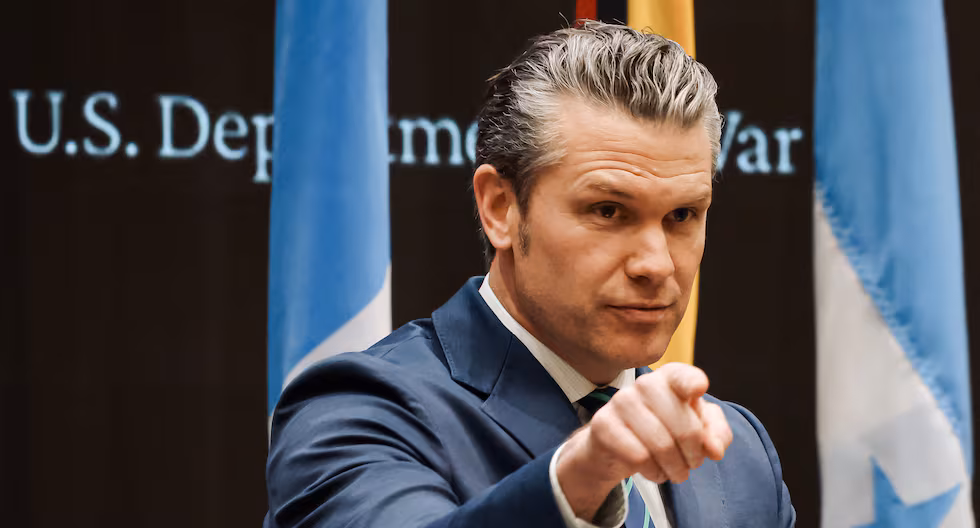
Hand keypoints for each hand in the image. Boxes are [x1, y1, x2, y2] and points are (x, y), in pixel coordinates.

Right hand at [555, 363, 733, 519]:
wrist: (616, 448)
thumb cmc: (663, 433)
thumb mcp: (697, 432)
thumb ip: (716, 435)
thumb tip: (714, 449)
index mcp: (670, 378)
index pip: (684, 376)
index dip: (693, 382)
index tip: (699, 391)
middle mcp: (644, 383)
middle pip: (683, 424)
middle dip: (694, 453)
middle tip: (693, 464)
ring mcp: (621, 401)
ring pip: (662, 444)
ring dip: (676, 468)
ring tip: (676, 472)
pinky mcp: (603, 424)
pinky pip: (639, 456)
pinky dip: (653, 471)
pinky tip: (653, 470)